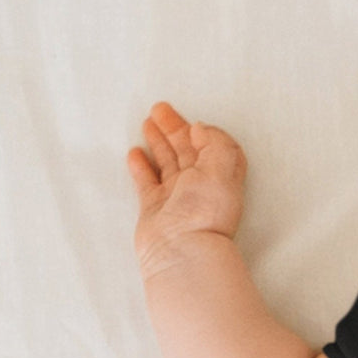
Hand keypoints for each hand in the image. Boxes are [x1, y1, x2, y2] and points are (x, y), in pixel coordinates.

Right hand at [127, 102, 246, 278]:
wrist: (181, 249)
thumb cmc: (204, 212)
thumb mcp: (222, 167)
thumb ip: (216, 142)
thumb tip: (201, 129)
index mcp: (220, 176)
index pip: (213, 146)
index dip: (201, 131)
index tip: (189, 119)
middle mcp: (200, 186)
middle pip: (187, 150)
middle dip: (173, 129)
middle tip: (158, 109)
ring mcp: (177, 197)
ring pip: (167, 162)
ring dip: (157, 142)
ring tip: (146, 122)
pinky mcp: (155, 208)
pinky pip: (147, 181)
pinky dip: (141, 166)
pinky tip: (135, 153)